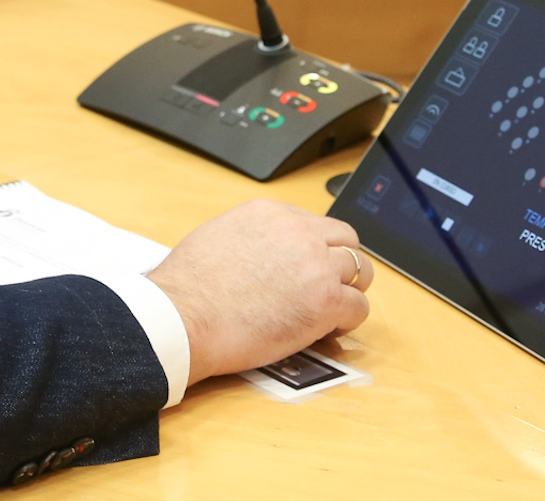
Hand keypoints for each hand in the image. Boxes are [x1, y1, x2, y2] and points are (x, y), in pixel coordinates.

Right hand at [146, 199, 372, 382]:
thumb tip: (262, 255)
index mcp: (270, 213)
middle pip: (345, 240)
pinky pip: (359, 307)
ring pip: (361, 270)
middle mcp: (298, 231)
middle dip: (341, 264)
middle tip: (330, 287)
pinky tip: (328, 330)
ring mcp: (315, 265)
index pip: (314, 223)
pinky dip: (348, 321)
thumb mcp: (218, 237)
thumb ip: (252, 238)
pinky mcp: (325, 300)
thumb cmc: (188, 288)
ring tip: (332, 310)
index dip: (316, 249)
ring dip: (349, 290)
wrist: (183, 317)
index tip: (310, 269)